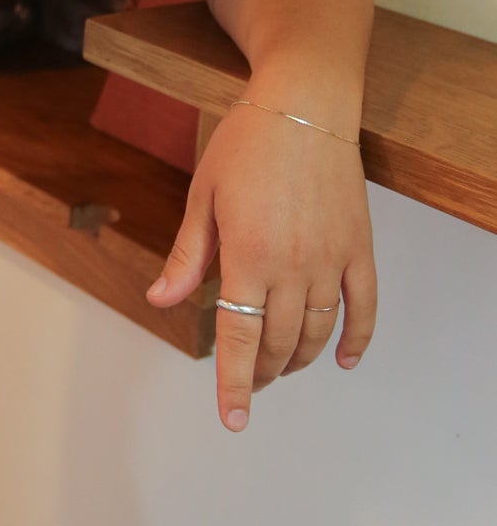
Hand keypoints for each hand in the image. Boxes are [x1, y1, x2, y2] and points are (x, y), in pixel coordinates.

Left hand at [145, 101, 376, 430]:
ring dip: (298, 360)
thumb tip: (161, 299)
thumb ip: (187, 256)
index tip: (232, 419)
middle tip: (247, 385)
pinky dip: (356, 340)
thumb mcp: (202, 197)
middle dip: (261, 373)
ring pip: (317, 332)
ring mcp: (331, 259)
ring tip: (279, 370)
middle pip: (279, 342)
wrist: (303, 107)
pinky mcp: (359, 248)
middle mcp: (294, 266)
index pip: (240, 338)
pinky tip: (342, 360)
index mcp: (248, 255)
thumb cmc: (244, 145)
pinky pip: (363, 308)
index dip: (234, 383)